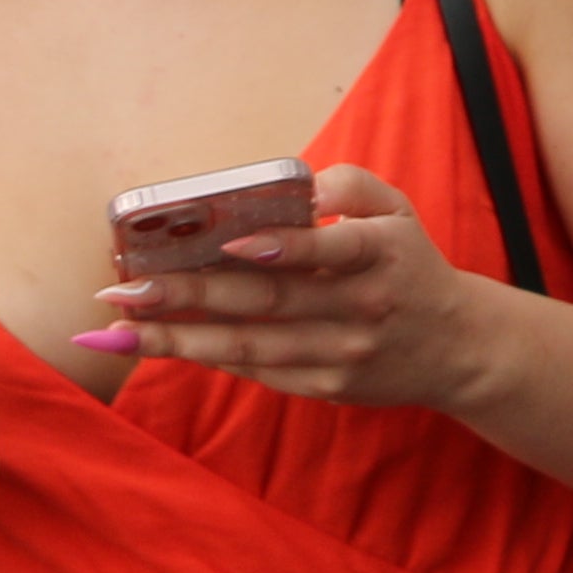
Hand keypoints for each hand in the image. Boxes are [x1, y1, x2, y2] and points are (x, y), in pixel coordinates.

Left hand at [82, 164, 489, 408]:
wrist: (456, 347)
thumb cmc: (410, 266)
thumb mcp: (399, 211)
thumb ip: (352, 186)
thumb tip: (300, 188)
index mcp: (383, 254)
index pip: (335, 249)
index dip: (286, 246)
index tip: (233, 241)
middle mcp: (362, 307)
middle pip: (266, 302)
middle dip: (188, 296)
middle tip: (123, 289)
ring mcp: (342, 353)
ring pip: (248, 347)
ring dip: (176, 338)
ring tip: (116, 328)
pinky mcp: (326, 387)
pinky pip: (256, 370)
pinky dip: (204, 356)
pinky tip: (157, 343)